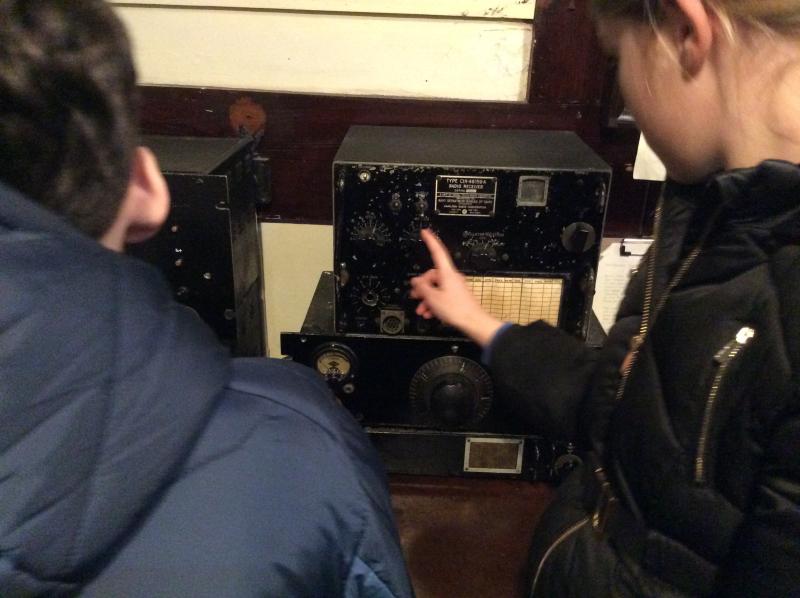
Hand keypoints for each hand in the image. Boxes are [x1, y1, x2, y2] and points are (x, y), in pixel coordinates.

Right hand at [409, 228, 503, 346]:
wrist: (473, 322)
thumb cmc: (457, 309)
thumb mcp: (433, 298)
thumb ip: (422, 287)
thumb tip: (416, 281)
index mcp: (446, 273)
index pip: (438, 251)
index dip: (430, 240)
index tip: (425, 232)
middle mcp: (452, 277)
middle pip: (432, 276)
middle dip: (422, 286)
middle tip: (415, 295)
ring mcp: (455, 287)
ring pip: (436, 288)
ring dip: (427, 298)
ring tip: (422, 309)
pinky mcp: (457, 296)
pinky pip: (442, 295)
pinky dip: (434, 303)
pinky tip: (430, 313)